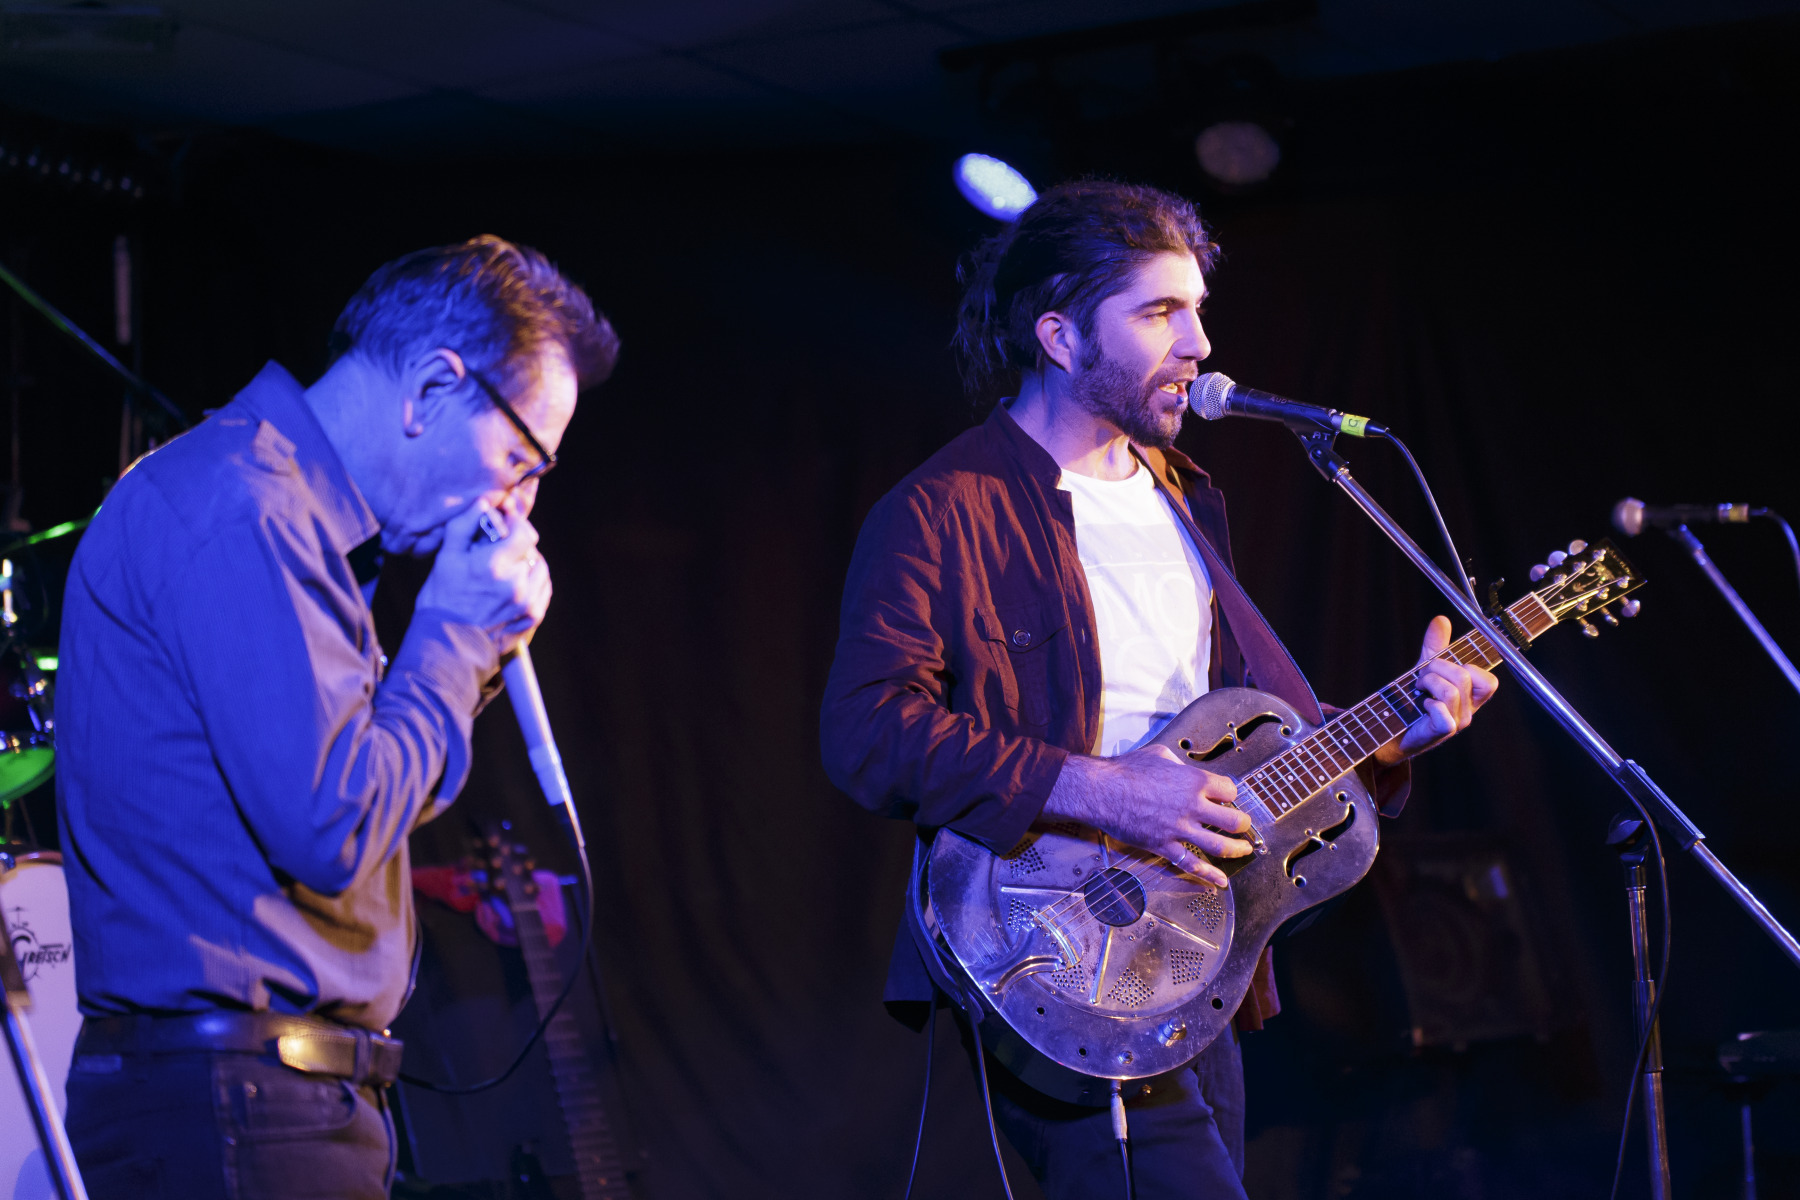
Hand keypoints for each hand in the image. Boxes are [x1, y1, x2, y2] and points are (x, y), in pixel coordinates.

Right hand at [415, 501, 552, 656]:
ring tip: (508, 569)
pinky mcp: (532, 617)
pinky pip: (542, 590)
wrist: (448, 646)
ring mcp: (527, 601)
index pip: (524, 532)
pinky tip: (517, 585)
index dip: (517, 524)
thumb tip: (483, 503)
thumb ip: (464, 526)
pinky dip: (533, 583)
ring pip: (539, 570)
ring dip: (528, 564)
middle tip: (500, 550)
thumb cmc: (442, 600)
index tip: (507, 523)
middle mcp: (516, 582)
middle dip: (517, 546)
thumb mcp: (446, 559)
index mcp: (495, 565)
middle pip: (531, 551)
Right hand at [1041, 745, 1251, 887]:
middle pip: (1234, 820)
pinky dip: (1208, 874)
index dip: (1230, 793)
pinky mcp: (1163, 845)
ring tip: (1243, 850)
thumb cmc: (1126, 770)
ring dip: (1236, 850)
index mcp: (1194, 781)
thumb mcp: (1160, 755)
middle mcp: (1192, 806)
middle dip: (1243, 825)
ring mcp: (1179, 828)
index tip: (1227, 797)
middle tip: (1244, 826)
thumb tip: (1187, 771)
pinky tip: (1220, 880)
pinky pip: (1191, 863)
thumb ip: (1180, 765)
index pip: (1230, 790)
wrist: (1101, 790)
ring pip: (1219, 845)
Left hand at [1374, 615, 1498, 765]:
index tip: (1446, 666)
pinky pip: (1442, 711)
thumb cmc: (1411, 701)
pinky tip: (1421, 706)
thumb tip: (1441, 619)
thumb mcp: (1425, 670)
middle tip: (1422, 678)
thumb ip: (1435, 647)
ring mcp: (1457, 723)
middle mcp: (1468, 711)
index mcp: (1470, 697)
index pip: (1489, 681)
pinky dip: (1428, 703)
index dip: (1468, 666)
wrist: (1389, 731)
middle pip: (1464, 676)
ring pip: (1451, 691)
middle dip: (1436, 668)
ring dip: (1428, 683)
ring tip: (1418, 689)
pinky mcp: (1441, 732)